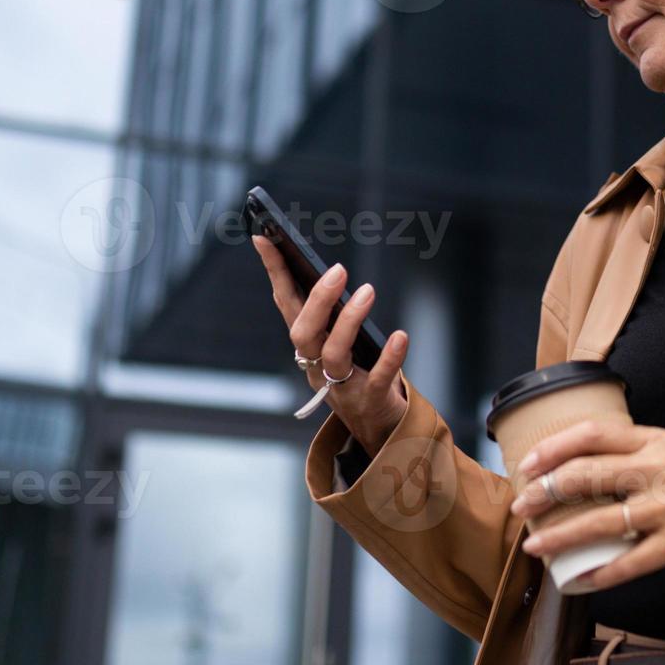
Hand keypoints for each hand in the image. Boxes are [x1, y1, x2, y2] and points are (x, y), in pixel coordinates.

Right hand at [253, 235, 409, 455]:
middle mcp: (316, 366)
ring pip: (334, 354)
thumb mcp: (338, 339)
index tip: (264, 238)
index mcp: (307, 346)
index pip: (285, 304)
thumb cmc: (357, 371)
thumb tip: (331, 269)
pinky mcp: (371, 399)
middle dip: (317, 301)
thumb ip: (332, 312)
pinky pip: (378, 378)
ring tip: (368, 291)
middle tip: (338, 269)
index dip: (274, 272)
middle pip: (303, 334)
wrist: (377, 426)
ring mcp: (342, 386)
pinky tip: (400, 335)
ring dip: (349, 321)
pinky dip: (389, 357)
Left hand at [507, 421, 664, 591]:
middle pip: (585, 475)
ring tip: (535, 546)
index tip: (528, 463)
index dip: (552, 448)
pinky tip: (580, 581)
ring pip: (599, 521)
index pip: (590, 435)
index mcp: (654, 441)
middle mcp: (656, 470)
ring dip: (560, 536)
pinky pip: (630, 562)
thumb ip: (638, 453)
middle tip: (522, 506)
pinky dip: (601, 573)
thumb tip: (590, 465)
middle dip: (544, 492)